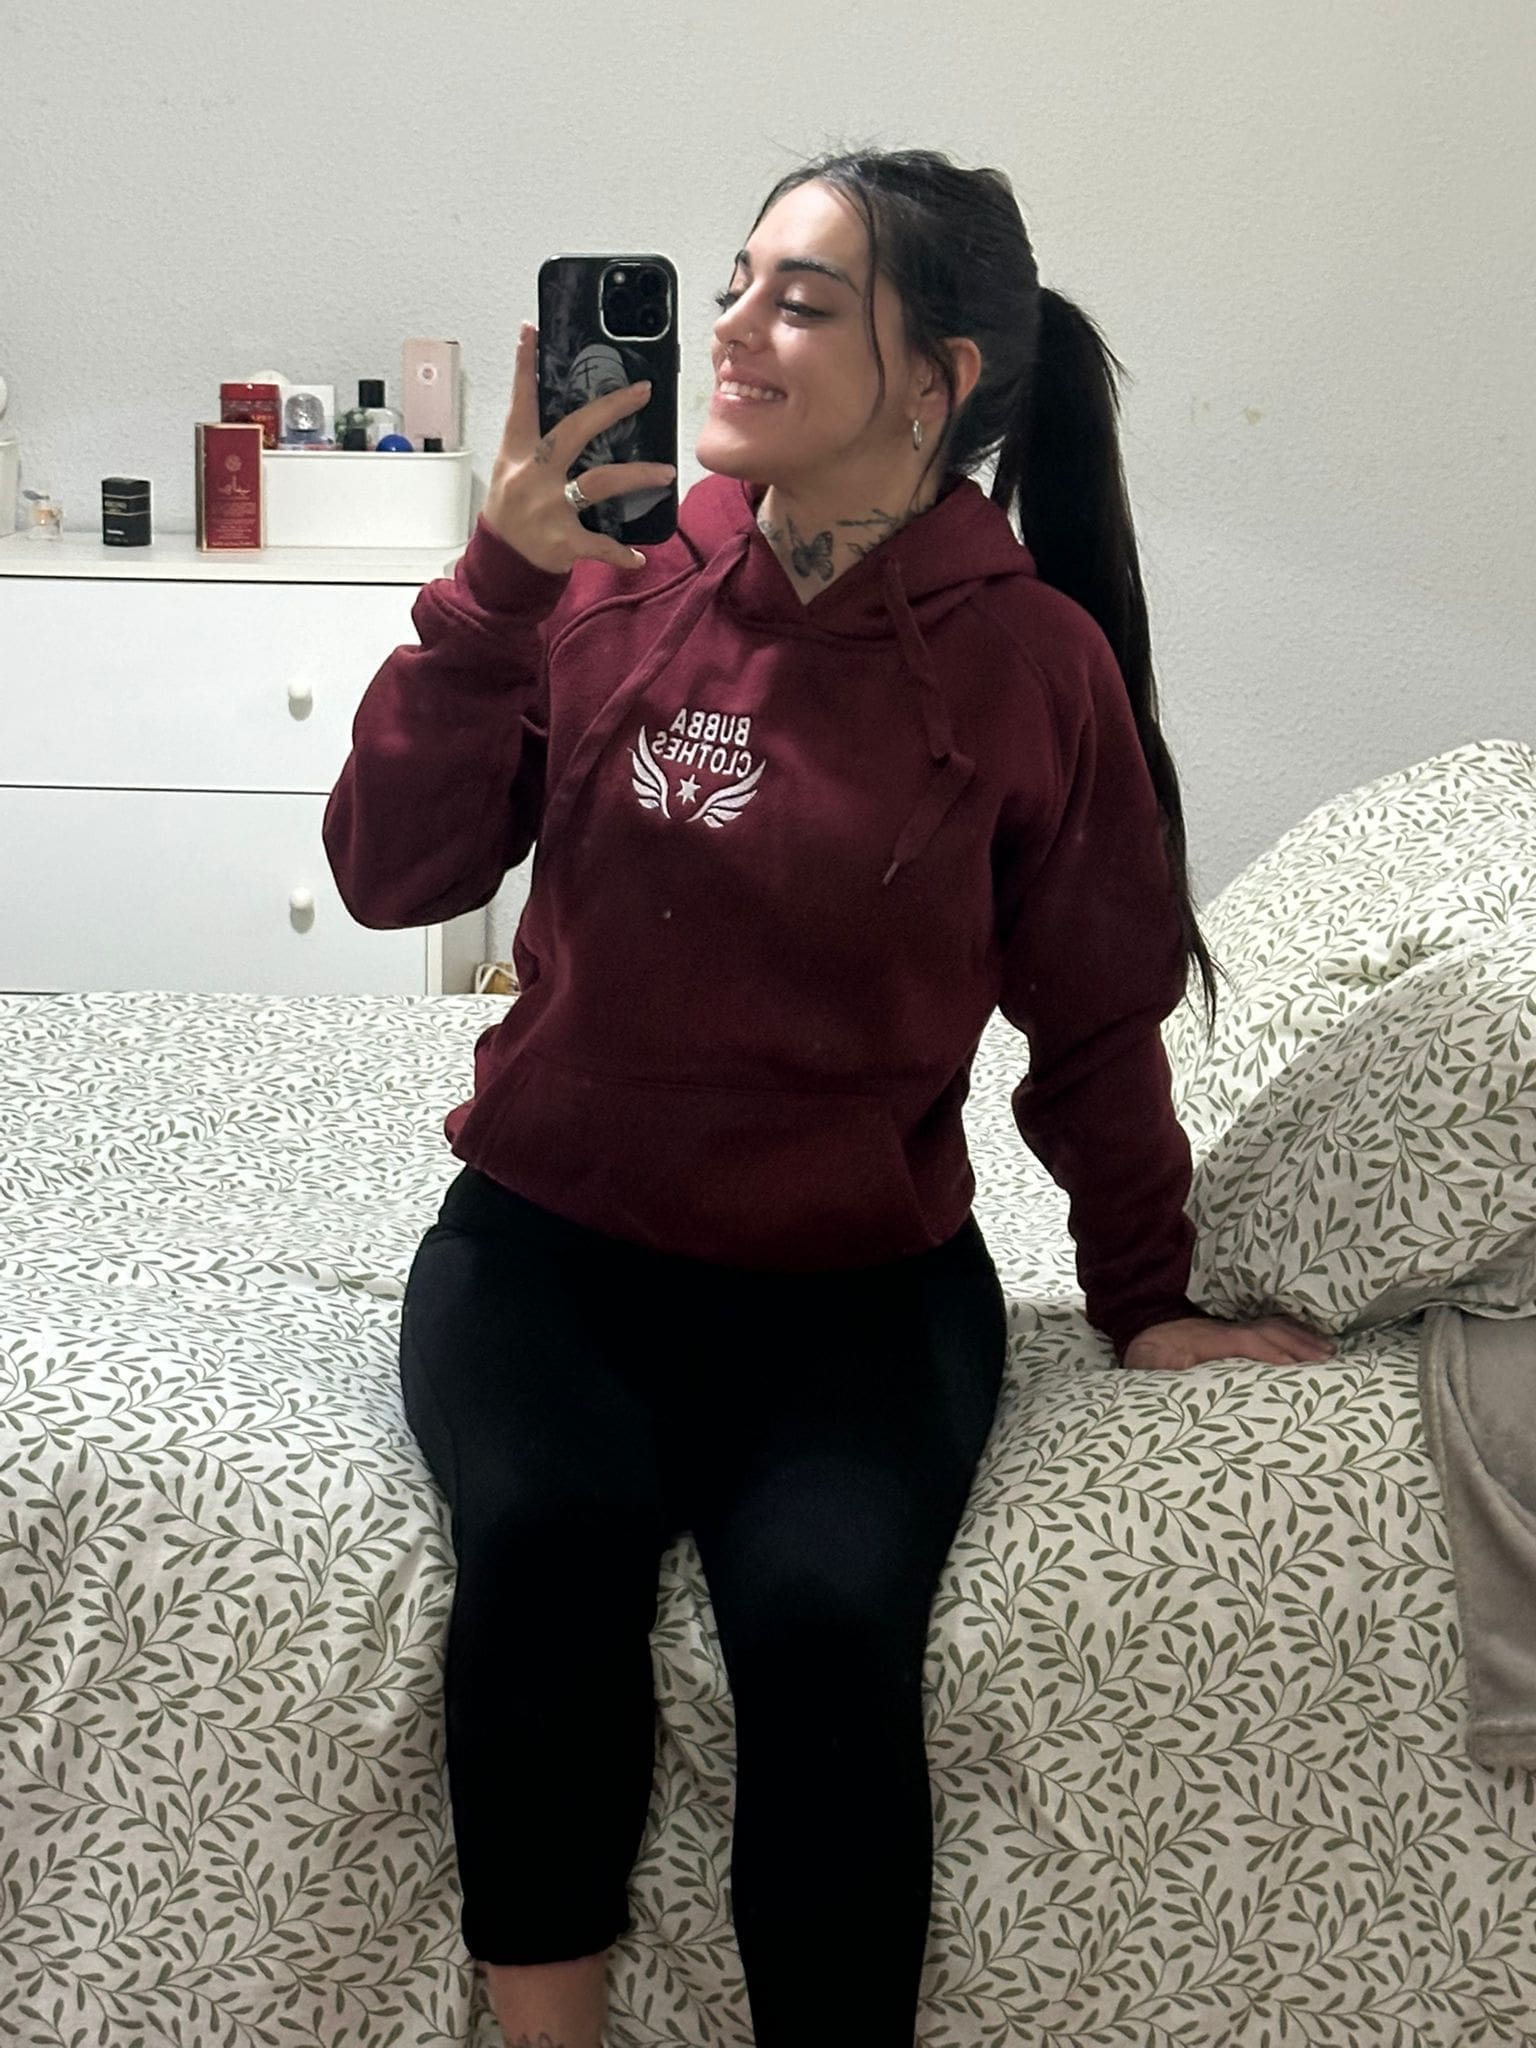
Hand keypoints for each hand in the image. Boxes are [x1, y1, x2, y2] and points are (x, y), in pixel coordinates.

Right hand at [482, 322, 675, 574]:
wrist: (500, 563)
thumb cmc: (511, 509)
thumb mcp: (512, 470)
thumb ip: (537, 444)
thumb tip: (577, 415)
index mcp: (517, 454)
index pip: (521, 403)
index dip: (524, 367)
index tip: (530, 331)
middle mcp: (532, 476)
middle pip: (573, 431)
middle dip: (610, 409)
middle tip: (642, 391)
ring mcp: (549, 508)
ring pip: (599, 482)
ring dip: (637, 475)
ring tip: (667, 473)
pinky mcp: (563, 542)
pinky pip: (600, 545)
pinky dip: (621, 553)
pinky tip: (639, 556)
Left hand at [1123, 1313, 1335, 1371]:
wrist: (1138, 1329)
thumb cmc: (1146, 1355)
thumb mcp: (1147, 1365)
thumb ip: (1165, 1371)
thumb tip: (1184, 1376)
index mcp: (1205, 1340)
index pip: (1244, 1342)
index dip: (1270, 1352)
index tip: (1297, 1367)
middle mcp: (1222, 1331)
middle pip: (1266, 1331)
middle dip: (1297, 1344)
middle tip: (1328, 1360)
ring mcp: (1229, 1329)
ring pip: (1270, 1327)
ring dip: (1300, 1336)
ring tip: (1328, 1350)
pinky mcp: (1232, 1333)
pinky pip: (1266, 1328)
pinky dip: (1291, 1331)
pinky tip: (1308, 1339)